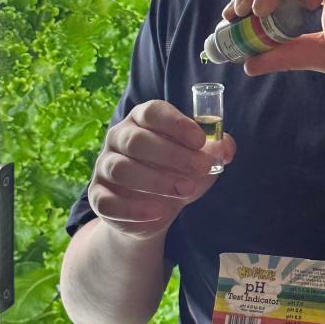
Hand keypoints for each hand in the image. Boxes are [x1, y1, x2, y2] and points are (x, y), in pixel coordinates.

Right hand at [88, 100, 234, 240]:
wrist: (153, 211)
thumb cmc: (176, 174)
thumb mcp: (199, 160)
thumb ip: (215, 150)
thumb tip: (226, 147)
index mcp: (141, 120)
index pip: (152, 111)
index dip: (176, 124)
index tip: (200, 141)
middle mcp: (118, 138)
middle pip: (136, 140)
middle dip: (172, 155)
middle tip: (201, 169)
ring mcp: (104, 166)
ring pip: (121, 169)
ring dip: (156, 181)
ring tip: (185, 191)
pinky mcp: (98, 196)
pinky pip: (108, 201)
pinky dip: (134, 209)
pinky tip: (159, 212)